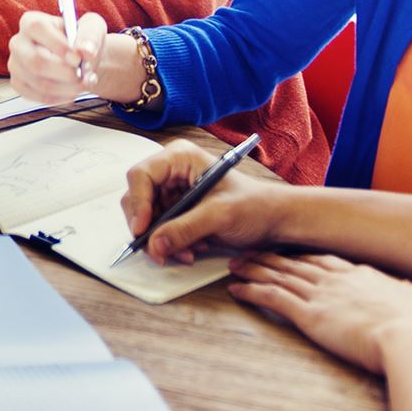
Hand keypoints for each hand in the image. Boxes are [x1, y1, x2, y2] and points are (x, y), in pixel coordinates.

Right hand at [9, 10, 139, 104]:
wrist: (79, 60)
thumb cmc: (81, 41)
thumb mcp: (92, 28)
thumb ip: (91, 36)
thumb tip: (86, 51)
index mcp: (31, 22)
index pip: (36, 28)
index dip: (57, 44)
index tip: (77, 58)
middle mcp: (18, 43)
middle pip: (35, 61)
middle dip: (65, 73)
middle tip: (83, 75)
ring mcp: (16, 65)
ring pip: (40, 83)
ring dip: (69, 88)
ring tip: (84, 82)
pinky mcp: (19, 85)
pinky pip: (39, 97)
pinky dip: (62, 98)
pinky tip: (72, 91)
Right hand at [123, 138, 292, 262]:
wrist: (274, 220)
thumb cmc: (255, 205)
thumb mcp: (219, 215)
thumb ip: (185, 228)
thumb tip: (154, 244)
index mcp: (179, 158)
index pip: (141, 176)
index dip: (138, 203)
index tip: (142, 230)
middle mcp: (171, 172)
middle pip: (138, 198)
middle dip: (149, 228)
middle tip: (159, 251)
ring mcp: (172, 192)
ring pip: (146, 218)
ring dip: (161, 240)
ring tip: (186, 252)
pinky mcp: (177, 210)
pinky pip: (159, 229)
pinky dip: (170, 244)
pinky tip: (191, 250)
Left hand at [229, 253, 411, 374]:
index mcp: (363, 276)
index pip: (325, 261)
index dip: (304, 256)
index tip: (290, 253)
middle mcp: (337, 280)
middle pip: (295, 263)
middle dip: (270, 257)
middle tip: (250, 252)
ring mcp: (322, 295)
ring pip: (278, 276)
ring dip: (253, 269)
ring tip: (235, 265)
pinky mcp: (310, 315)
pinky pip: (272, 298)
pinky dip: (251, 292)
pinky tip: (236, 290)